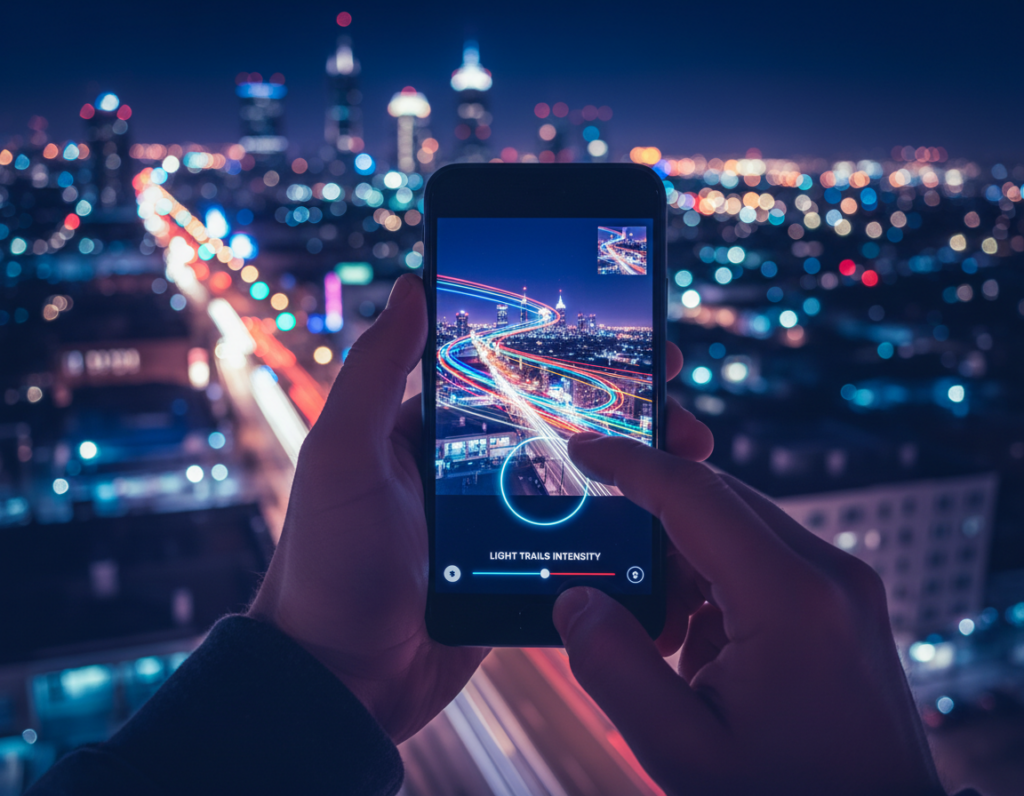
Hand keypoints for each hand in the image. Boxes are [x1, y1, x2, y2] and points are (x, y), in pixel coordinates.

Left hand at [248, 274, 703, 743]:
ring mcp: (499, 522)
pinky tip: (666, 517)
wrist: (342, 679)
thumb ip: (374, 371)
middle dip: (624, 410)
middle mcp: (470, 469)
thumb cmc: (329, 562)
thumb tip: (412, 284)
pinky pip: (578, 538)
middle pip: (562, 425)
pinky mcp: (518, 571)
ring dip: (636, 465)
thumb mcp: (342, 454)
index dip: (575, 356)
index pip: (514, 376)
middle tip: (678, 402)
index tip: (634, 341)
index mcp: (432, 431)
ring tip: (690, 456)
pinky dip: (621, 524)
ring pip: (581, 480)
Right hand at [553, 415, 942, 794]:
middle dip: (650, 527)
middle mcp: (828, 575)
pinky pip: (760, 561)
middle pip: (716, 504)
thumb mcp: (680, 748)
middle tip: (608, 573)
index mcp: (790, 598)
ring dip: (682, 565)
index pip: (694, 494)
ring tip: (662, 641)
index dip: (629, 463)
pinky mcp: (842, 602)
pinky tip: (699, 649)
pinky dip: (715, 586)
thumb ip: (613, 666)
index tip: (582, 448)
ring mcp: (842, 586)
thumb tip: (575, 603)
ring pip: (737, 530)